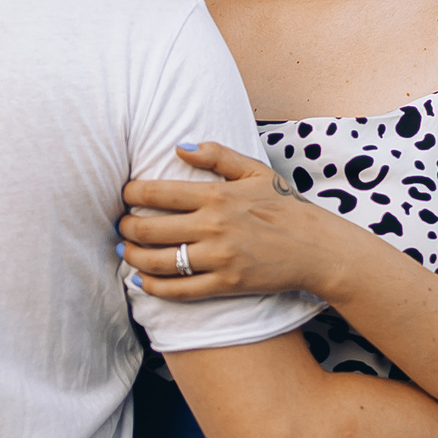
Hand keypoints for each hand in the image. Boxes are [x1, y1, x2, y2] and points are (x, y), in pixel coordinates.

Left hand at [122, 142, 349, 301]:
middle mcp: (214, 226)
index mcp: (217, 195)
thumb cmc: (285, 206)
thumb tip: (179, 147)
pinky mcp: (225, 285)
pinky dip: (153, 288)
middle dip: (127, 226)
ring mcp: (218, 258)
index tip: (125, 193)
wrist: (315, 247)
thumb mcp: (255, 171)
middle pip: (150, 228)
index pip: (158, 192)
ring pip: (158, 262)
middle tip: (122, 224)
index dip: (132, 192)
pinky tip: (141, 282)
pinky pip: (178, 290)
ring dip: (133, 257)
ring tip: (127, 250)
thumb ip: (217, 156)